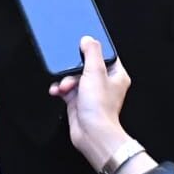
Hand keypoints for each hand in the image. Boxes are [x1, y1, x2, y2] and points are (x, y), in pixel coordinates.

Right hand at [49, 36, 132, 170]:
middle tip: (70, 71)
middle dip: (72, 68)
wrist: (92, 133)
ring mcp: (91, 93)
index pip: (105, 55)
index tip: (82, 47)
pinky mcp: (78, 101)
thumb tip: (88, 39)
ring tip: (64, 86)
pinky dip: (60, 89)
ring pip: (73, 77)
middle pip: (85, 65)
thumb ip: (92, 52)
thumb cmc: (100, 109)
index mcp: (116, 75)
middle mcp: (104, 84)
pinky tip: (58, 91)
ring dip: (65, 80)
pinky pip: (66, 89)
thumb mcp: (96, 72)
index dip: (93, 50)